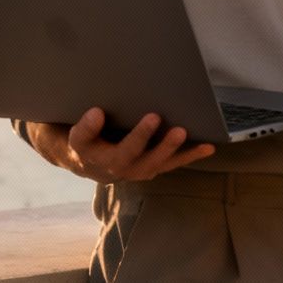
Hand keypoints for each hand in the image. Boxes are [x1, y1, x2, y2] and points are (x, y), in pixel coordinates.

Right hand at [27, 107, 214, 183]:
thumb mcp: (75, 135)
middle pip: (134, 158)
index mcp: (96, 160)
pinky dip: (189, 155)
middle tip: (155, 117)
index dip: (93, 129)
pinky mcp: (152, 167)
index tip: (97, 112)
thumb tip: (97, 113)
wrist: (85, 162)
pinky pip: (171, 163)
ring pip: (157, 163)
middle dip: (145, 139)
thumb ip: (85, 128)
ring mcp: (137, 170)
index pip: (92, 144)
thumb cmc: (83, 142)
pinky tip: (207, 146)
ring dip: (172, 149)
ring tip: (183, 131)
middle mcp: (118, 170)